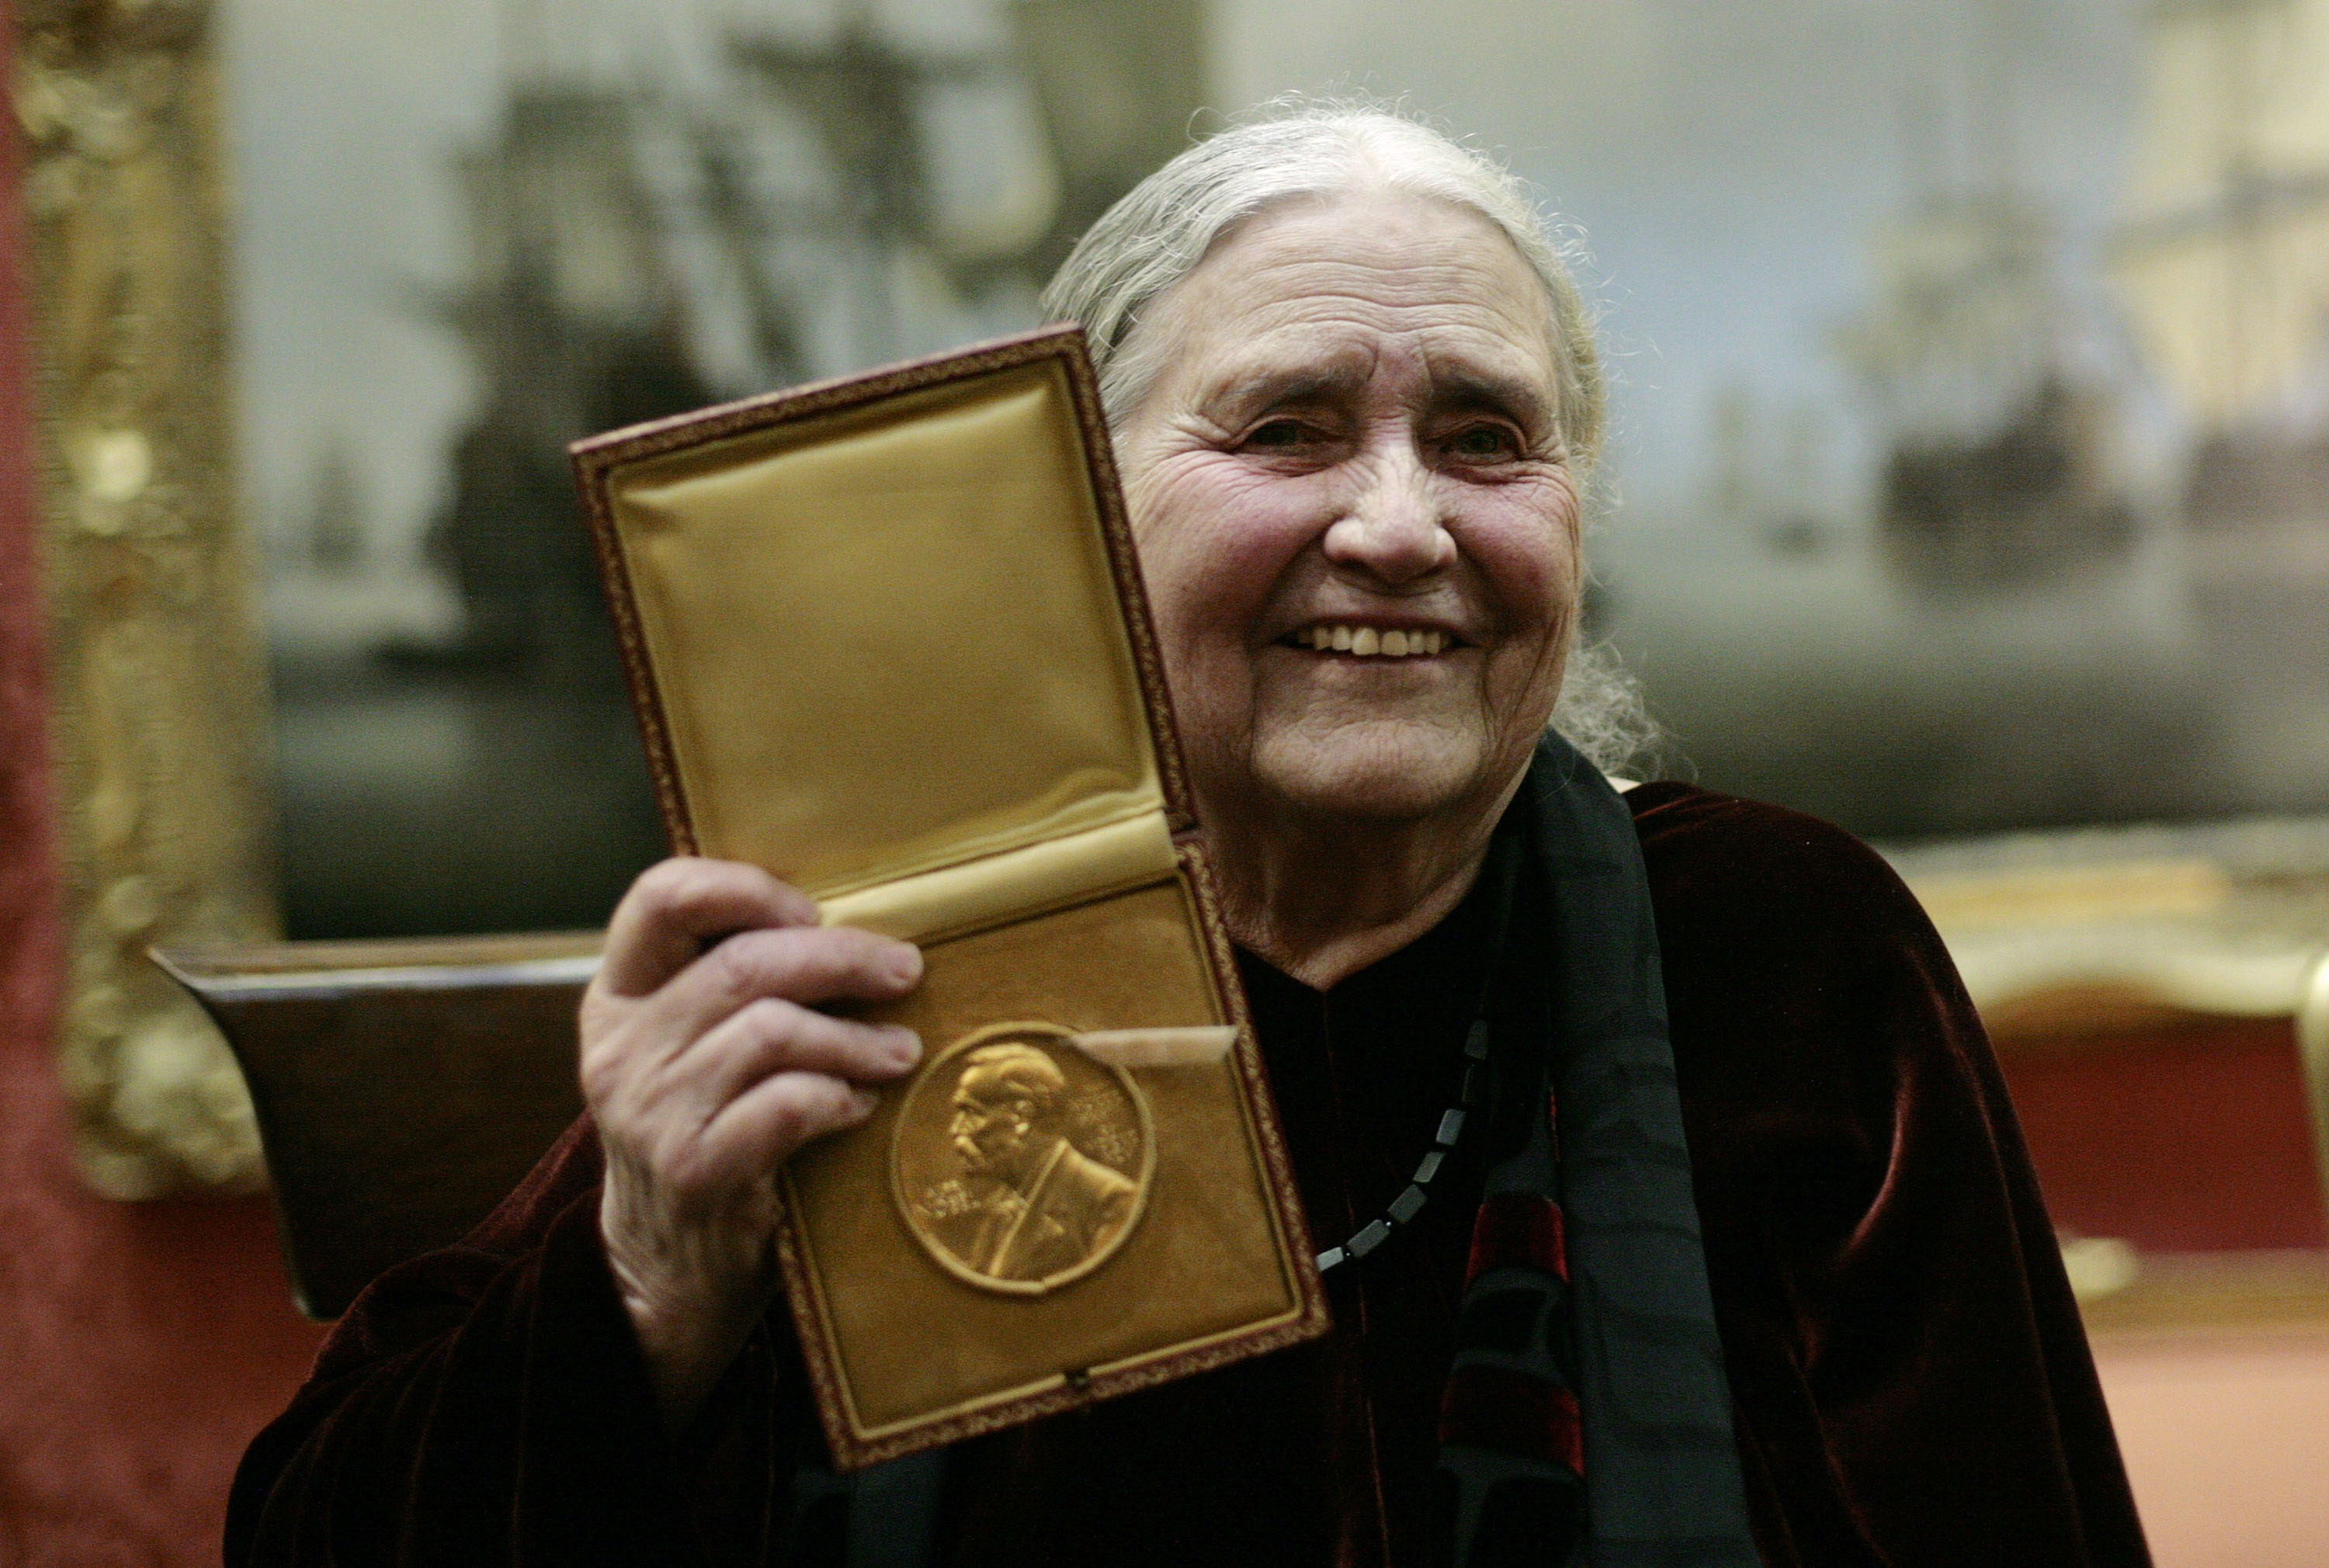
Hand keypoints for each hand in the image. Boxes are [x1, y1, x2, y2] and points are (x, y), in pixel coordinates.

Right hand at [580, 857, 923, 1425]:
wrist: (661, 1269)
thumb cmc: (702, 1131)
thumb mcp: (689, 1049)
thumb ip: (733, 989)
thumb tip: (854, 928)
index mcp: (619, 995)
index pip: (659, 897)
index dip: (744, 888)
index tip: (811, 911)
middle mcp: (622, 1045)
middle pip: (742, 964)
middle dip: (840, 958)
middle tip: (904, 969)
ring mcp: (651, 1110)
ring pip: (773, 1032)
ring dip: (856, 1038)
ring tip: (901, 1051)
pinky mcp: (694, 1168)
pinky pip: (786, 1105)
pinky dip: (837, 1096)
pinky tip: (858, 1106)